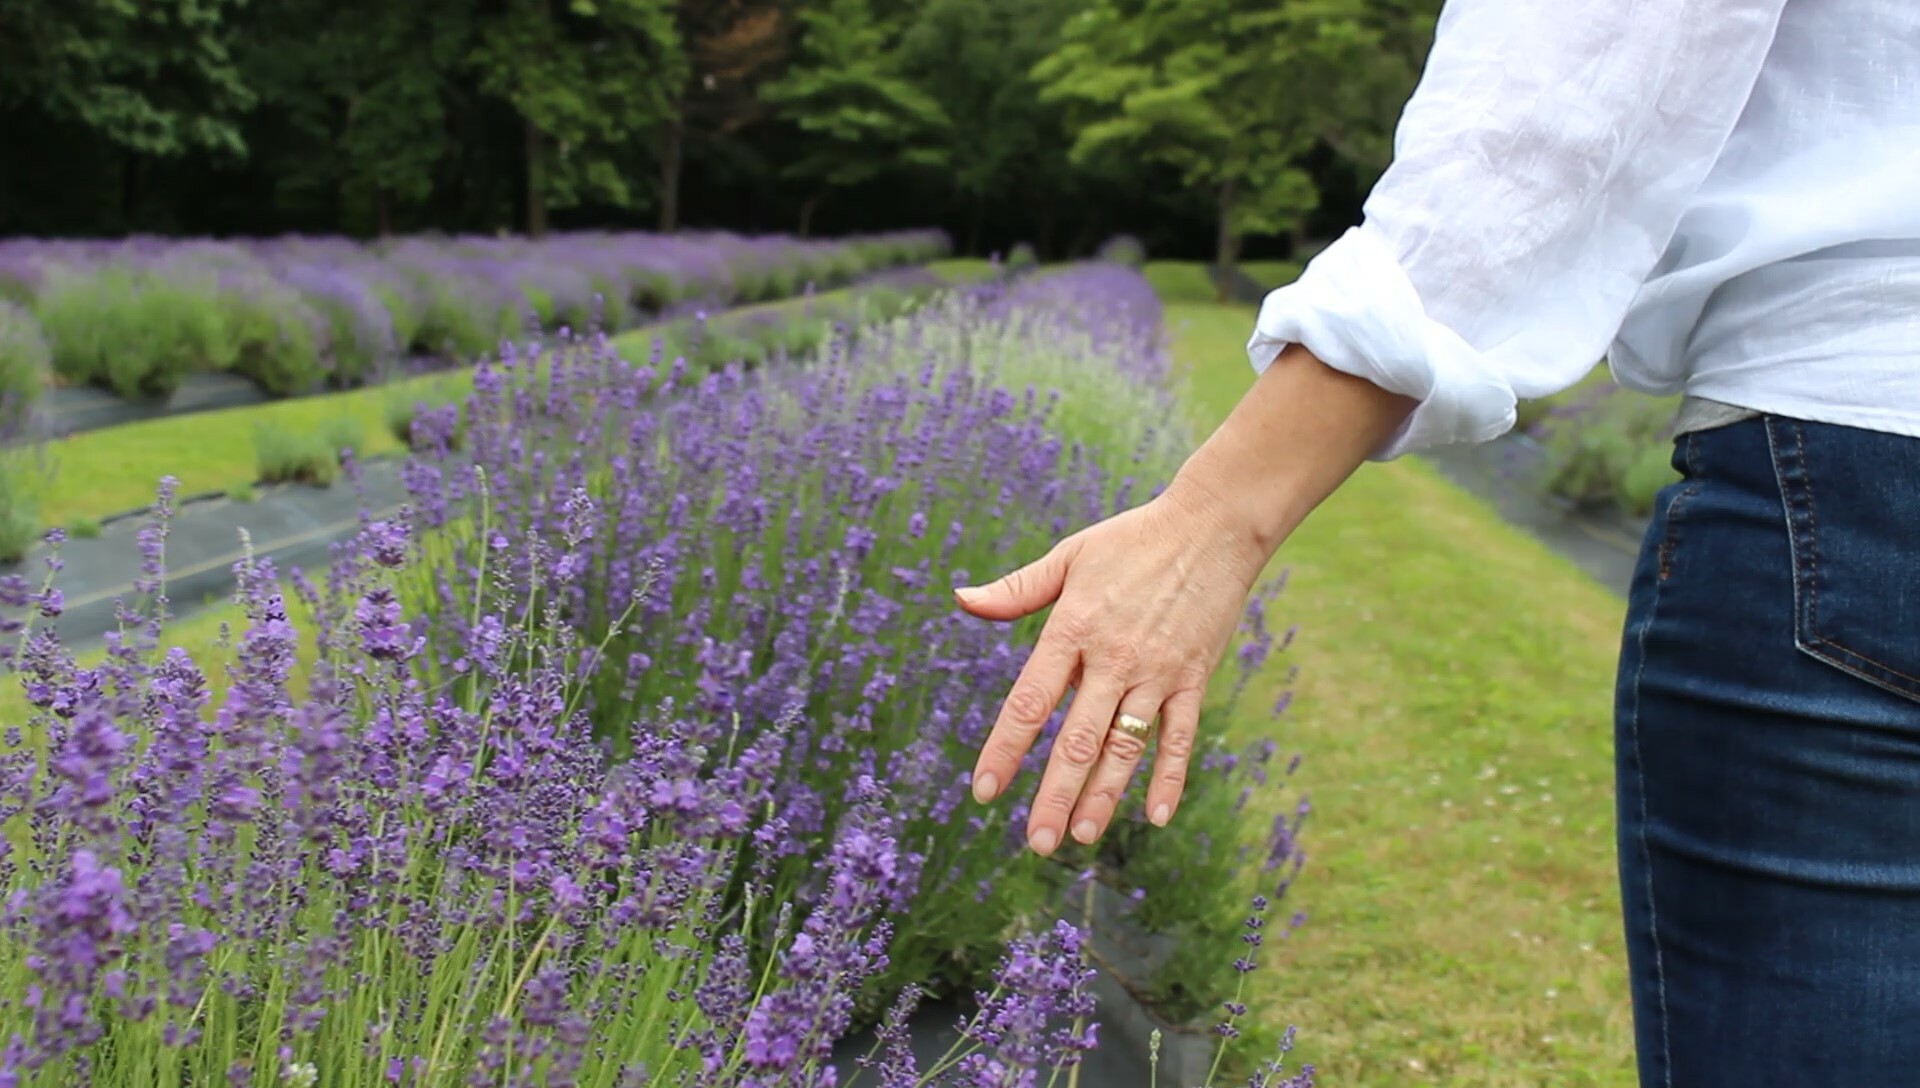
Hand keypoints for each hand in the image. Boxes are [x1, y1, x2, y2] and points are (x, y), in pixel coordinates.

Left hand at [956, 479, 1271, 855]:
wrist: (1213, 525)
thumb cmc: (1132, 539)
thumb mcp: (1069, 556)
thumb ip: (1017, 589)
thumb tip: (962, 600)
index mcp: (1073, 629)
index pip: (1029, 702)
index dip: (1006, 750)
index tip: (985, 791)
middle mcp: (1114, 658)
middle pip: (1077, 740)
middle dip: (1055, 796)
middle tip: (1036, 842)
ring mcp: (1157, 672)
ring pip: (1125, 747)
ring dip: (1104, 797)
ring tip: (1082, 837)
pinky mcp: (1194, 678)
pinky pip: (1180, 737)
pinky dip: (1170, 778)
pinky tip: (1157, 817)